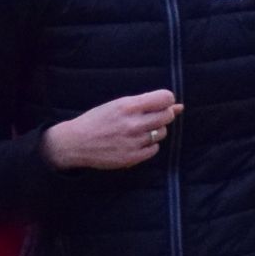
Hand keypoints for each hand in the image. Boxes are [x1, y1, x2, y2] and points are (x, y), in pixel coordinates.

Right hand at [42, 89, 182, 169]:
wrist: (75, 143)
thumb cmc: (97, 120)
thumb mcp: (118, 105)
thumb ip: (147, 103)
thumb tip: (179, 106)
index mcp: (128, 106)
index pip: (165, 98)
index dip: (166, 100)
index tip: (160, 104)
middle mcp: (133, 123)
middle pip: (167, 116)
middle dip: (163, 115)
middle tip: (149, 117)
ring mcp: (134, 141)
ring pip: (162, 132)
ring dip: (155, 130)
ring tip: (137, 130)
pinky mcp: (133, 157)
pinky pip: (155, 148)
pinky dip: (148, 145)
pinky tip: (135, 142)